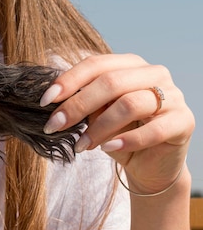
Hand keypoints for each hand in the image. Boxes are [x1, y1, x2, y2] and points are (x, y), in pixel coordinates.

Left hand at [40, 53, 193, 194]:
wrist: (148, 165)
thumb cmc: (118, 135)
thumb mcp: (95, 116)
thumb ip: (83, 103)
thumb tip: (53, 101)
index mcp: (131, 66)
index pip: (96, 64)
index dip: (68, 81)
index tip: (45, 102)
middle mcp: (154, 74)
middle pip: (111, 82)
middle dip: (77, 105)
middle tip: (54, 126)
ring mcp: (173, 96)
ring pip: (129, 105)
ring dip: (98, 128)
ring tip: (80, 146)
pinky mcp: (183, 121)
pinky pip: (153, 130)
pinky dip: (125, 140)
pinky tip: (106, 149)